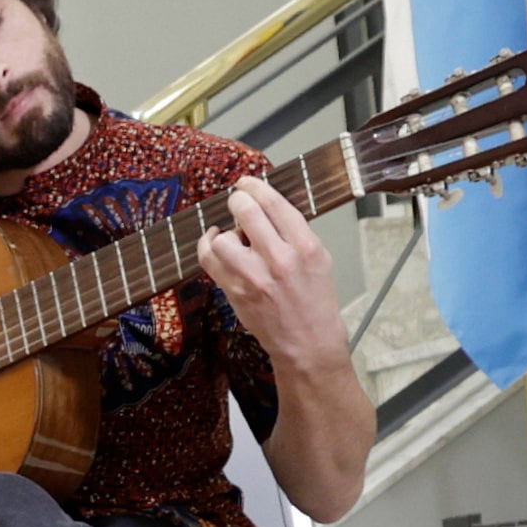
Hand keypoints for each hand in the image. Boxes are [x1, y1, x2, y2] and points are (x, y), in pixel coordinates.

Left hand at [195, 178, 346, 371]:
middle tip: (236, 200)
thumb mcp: (320, 258)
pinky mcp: (235, 293)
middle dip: (237, 200)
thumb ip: (295, 233)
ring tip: (233, 236)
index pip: (275, 204)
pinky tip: (214, 244)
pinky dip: (207, 247)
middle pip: (247, 212)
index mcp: (306, 247)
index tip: (247, 183)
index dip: (256, 187)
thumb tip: (267, 206)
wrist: (308, 343)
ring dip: (225, 231)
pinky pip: (209, 260)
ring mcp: (255, 278)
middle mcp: (281, 259)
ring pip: (223, 238)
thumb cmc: (315, 301)